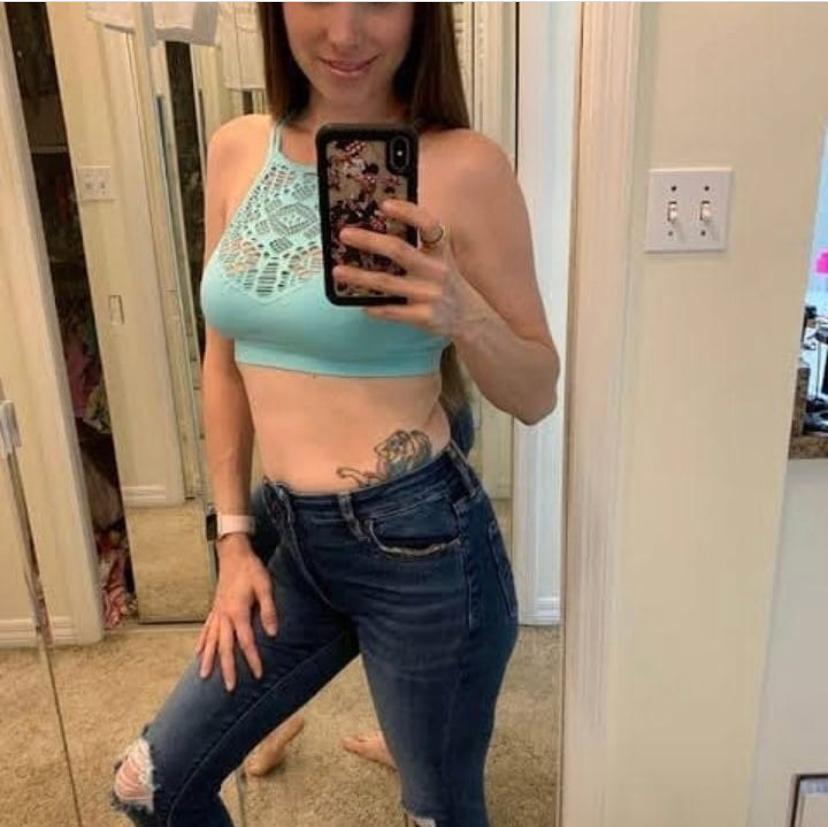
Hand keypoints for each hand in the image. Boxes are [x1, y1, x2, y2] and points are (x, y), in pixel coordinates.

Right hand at [194, 536, 278, 691]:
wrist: (234, 554)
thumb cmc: (251, 570)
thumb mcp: (265, 587)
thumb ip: (268, 610)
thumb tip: (273, 633)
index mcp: (238, 612)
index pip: (246, 642)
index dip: (253, 659)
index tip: (258, 675)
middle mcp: (224, 616)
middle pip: (225, 647)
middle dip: (227, 668)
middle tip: (229, 688)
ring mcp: (217, 613)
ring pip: (211, 641)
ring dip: (208, 659)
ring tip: (203, 677)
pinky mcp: (214, 608)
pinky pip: (206, 630)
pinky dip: (202, 643)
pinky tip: (197, 653)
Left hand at [332, 199, 484, 336]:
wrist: (470, 319)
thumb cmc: (446, 284)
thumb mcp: (441, 260)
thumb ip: (419, 246)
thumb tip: (377, 231)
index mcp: (440, 251)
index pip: (428, 225)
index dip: (407, 212)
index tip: (384, 205)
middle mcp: (437, 270)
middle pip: (399, 251)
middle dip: (369, 241)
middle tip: (344, 234)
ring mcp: (430, 294)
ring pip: (387, 283)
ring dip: (359, 277)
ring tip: (337, 271)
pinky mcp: (425, 316)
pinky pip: (392, 311)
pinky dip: (374, 307)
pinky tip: (360, 303)